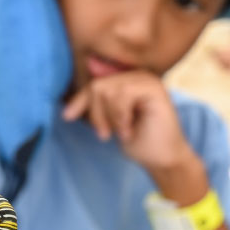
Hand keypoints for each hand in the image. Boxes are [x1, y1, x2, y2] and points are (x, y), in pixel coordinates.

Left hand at [62, 71, 195, 173]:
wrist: (162, 159)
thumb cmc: (138, 140)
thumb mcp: (109, 119)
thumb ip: (98, 100)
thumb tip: (84, 70)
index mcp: (126, 81)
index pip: (94, 84)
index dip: (79, 101)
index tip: (67, 117)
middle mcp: (136, 76)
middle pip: (97, 86)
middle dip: (96, 114)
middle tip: (105, 134)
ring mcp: (146, 79)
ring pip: (107, 90)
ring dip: (109, 117)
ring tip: (122, 132)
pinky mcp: (154, 88)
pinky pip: (123, 95)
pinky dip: (121, 117)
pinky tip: (129, 130)